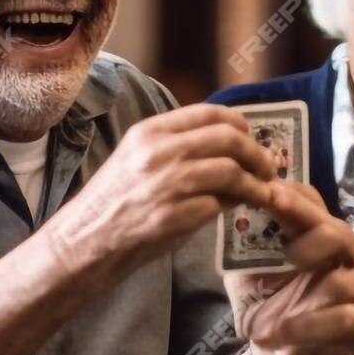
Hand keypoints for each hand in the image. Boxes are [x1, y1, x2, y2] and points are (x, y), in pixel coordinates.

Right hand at [46, 105, 276, 276]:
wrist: (84, 241)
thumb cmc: (115, 201)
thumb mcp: (139, 159)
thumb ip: (178, 147)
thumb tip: (231, 145)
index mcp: (150, 132)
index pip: (211, 113)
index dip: (241, 124)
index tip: (253, 139)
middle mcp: (159, 153)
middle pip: (230, 139)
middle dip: (258, 154)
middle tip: (268, 168)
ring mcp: (166, 184)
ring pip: (232, 172)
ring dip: (255, 184)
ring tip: (262, 192)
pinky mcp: (174, 216)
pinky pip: (220, 205)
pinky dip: (234, 206)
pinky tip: (236, 210)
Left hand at [233, 182, 353, 354]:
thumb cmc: (268, 309)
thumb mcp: (251, 271)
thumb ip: (248, 239)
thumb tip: (240, 197)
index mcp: (326, 239)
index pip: (314, 208)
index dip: (292, 200)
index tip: (265, 191)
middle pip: (338, 234)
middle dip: (312, 239)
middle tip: (288, 256)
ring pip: (340, 283)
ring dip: (302, 306)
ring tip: (272, 326)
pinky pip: (349, 319)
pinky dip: (314, 328)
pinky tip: (291, 335)